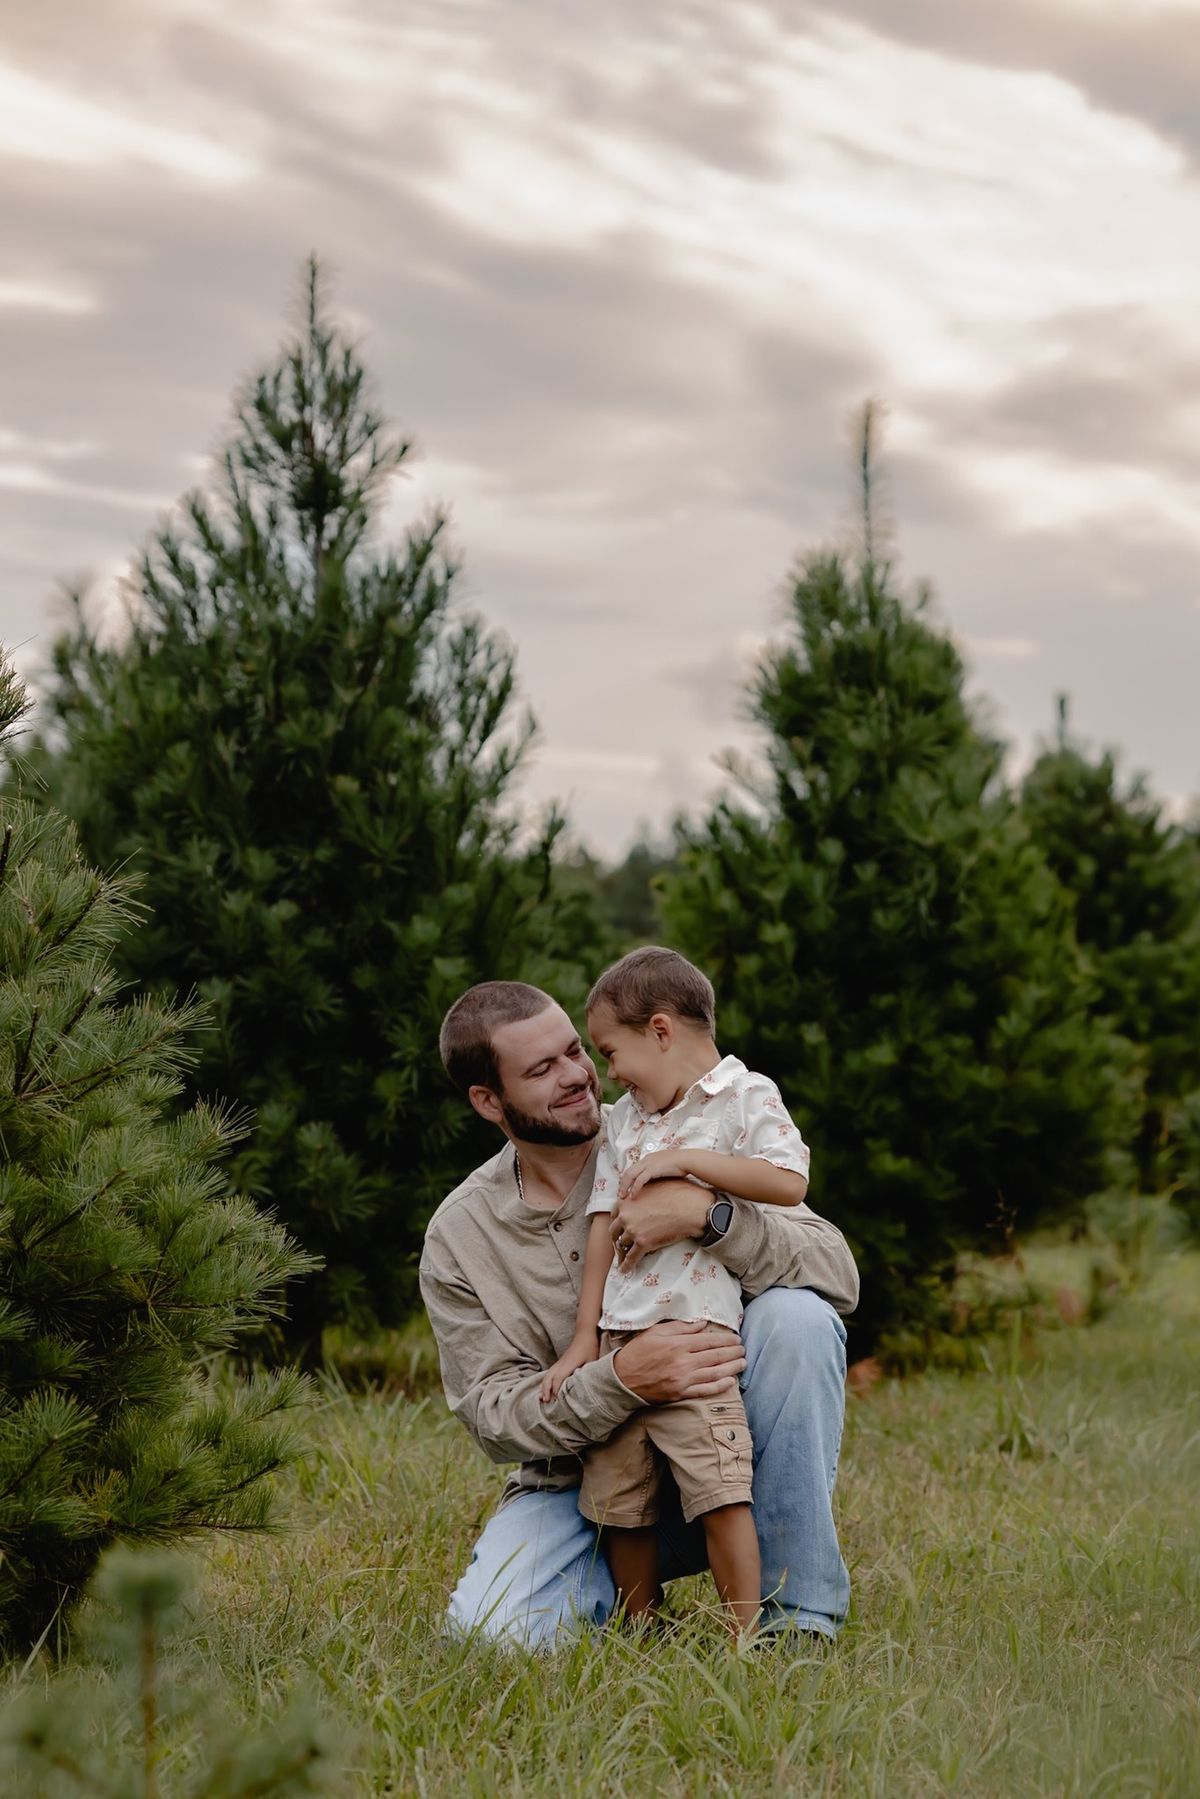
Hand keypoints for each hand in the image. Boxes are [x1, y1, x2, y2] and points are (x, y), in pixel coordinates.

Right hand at [539, 1332, 598, 1402]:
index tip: (556, 1401)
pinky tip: (544, 1386)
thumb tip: (586, 1386)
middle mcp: (561, 1364)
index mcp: (568, 1364)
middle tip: (545, 1401)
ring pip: (548, 1375)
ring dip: (544, 1386)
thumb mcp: (592, 1360)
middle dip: (546, 1390)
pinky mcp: (561, 1361)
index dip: (556, 1390)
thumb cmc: (589, 1346)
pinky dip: (546, 1380)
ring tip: (542, 1397)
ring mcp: (560, 1362)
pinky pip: (550, 1372)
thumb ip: (587, 1373)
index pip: (558, 1379)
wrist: (584, 1333)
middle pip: (549, 1378)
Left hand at [611, 1177, 710, 1270]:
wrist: (690, 1209)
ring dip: (622, 1252)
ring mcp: (633, 1229)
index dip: (618, 1223)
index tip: (621, 1228)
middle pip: (614, 1230)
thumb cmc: (677, 1194)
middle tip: (620, 1244)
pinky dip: (626, 1265)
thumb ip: (640, 1191)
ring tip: (623, 1258)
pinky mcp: (643, 1243)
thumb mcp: (653, 1186)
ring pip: (622, 1244)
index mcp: (626, 1200)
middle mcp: (626, 1214)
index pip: (615, 1214)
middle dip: (617, 1238)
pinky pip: (630, 1258)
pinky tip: (624, 1270)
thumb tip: (638, 1194)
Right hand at [612, 1319, 744, 1402]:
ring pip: (714, 1373)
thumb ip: (681, 1327)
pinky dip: (719, 1386)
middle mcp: (683, 1362)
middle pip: (715, 1356)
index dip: (726, 1340)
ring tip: (742, 1363)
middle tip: (743, 1349)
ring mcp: (683, 1380)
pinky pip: (705, 1391)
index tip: (736, 1338)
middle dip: (732, 1352)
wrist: (622, 1379)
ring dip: (731, 1368)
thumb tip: (703, 1324)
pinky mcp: (681, 1394)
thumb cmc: (638, 1352)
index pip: (709, 1341)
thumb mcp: (656, 1332)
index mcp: (678, 1344)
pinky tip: (730, 1382)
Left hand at [619, 1148, 697, 1201]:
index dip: (628, 1179)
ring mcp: (648, 1164)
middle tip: (620, 1195)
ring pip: (630, 1175)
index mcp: (649, 1158)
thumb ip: (660, 1173)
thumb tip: (659, 1183)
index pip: (634, 1169)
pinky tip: (633, 1196)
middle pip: (628, 1172)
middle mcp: (646, 1159)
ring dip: (625, 1187)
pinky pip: (639, 1180)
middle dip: (622, 1184)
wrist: (688, 1160)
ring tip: (622, 1197)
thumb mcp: (668, 1168)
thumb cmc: (682, 1165)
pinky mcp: (652, 1169)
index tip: (625, 1189)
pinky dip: (634, 1188)